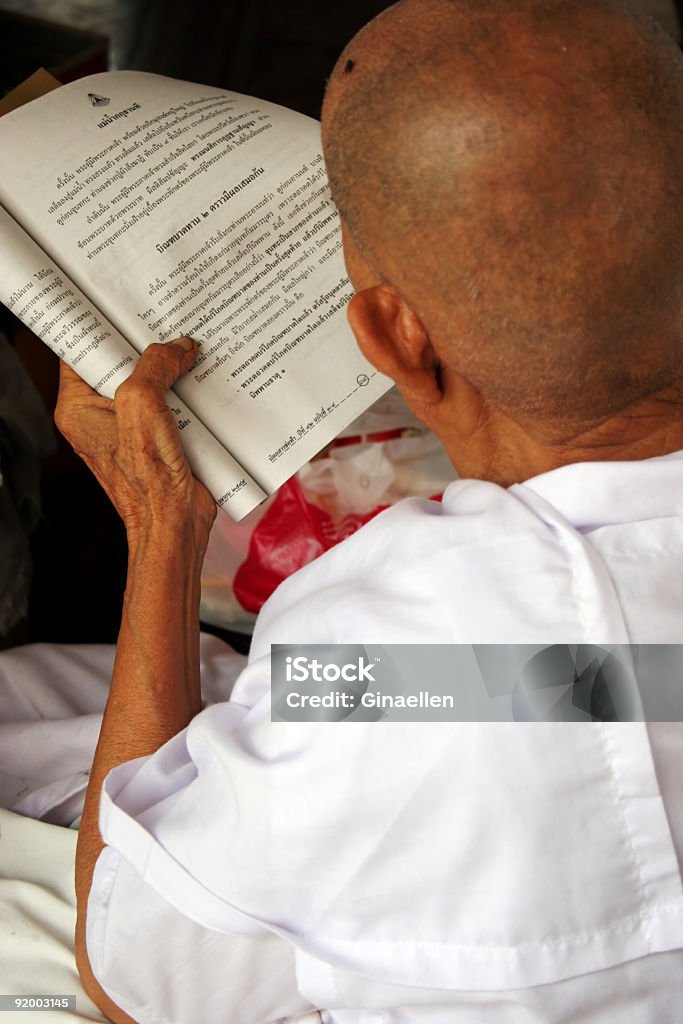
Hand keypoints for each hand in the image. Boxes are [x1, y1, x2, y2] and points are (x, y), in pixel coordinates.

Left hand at [55, 338, 216, 551]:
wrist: (175, 524)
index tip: (127, 308)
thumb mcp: (142, 404)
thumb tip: (178, 347)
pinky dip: (187, 392)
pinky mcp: (159, 438)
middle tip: (167, 325)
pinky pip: (171, 403)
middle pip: (121, 364)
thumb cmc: (147, 478)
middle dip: (145, 346)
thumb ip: (155, 366)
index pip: (83, 352)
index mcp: (78, 407)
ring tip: (190, 349)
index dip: (104, 328)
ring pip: (150, 383)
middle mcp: (100, 416)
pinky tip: (204, 379)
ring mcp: (131, 428)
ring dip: (172, 370)